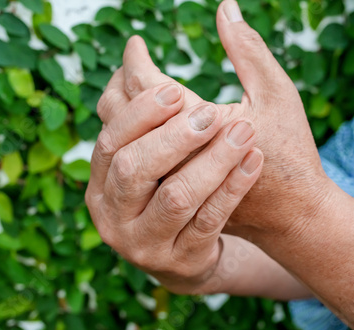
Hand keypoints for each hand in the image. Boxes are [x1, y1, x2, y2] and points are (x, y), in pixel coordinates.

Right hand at [85, 76, 263, 292]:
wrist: (184, 254)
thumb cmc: (167, 190)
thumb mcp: (146, 160)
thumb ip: (141, 115)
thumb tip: (134, 46)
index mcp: (99, 184)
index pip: (110, 140)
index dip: (141, 112)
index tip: (176, 89)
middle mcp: (113, 216)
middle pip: (134, 168)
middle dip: (175, 136)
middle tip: (212, 112)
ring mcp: (144, 243)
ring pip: (176, 196)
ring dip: (212, 160)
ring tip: (244, 131)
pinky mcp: (180, 259)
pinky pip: (210, 221)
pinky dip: (233, 187)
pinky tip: (254, 160)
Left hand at [99, 0, 331, 239]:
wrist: (290, 217)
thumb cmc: (290, 153)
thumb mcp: (276, 96)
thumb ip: (249, 50)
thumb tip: (225, 7)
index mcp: (199, 131)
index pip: (146, 88)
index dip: (135, 61)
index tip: (134, 44)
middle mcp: (171, 164)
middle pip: (119, 117)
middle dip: (120, 84)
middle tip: (128, 63)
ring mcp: (162, 187)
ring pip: (115, 144)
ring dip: (117, 112)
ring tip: (124, 86)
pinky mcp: (162, 200)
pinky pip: (126, 166)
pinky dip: (125, 138)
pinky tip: (133, 123)